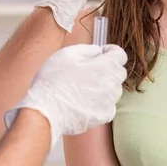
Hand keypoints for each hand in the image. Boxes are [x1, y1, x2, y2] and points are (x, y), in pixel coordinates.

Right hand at [3, 44, 127, 150]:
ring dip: (105, 85)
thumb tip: (99, 52)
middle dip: (108, 68)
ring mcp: (108, 102)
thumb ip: (89, 49)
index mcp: (105, 66)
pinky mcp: (103, 116)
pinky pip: (108, 105)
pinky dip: (101, 101)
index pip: (120, 55)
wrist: (45, 110)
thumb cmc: (54, 80)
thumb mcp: (68, 54)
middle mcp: (111, 84)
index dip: (110, 51)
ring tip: (84, 86)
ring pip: (114, 89)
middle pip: (119, 72)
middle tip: (89, 70)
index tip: (101, 54)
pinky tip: (85, 100)